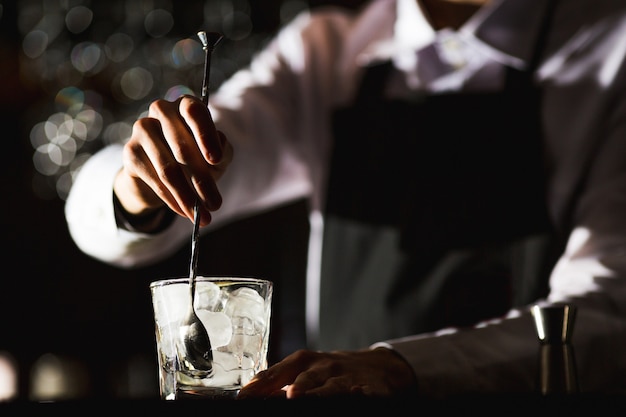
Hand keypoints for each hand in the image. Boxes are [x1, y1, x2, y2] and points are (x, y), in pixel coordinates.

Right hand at [113, 95, 232, 228]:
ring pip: (168, 169)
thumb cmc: (196, 159)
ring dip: (187, 197)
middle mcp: (162, 110)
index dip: (205, 136)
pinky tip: (184, 212)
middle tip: (216, 204)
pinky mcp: (130, 151)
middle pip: (183, 147)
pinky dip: (172, 200)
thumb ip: (222, 152)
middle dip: (202, 181)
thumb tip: (219, 153)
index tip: (215, 161)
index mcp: (186, 105)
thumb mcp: (215, 157)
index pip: (195, 112)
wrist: (161, 174)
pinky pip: (154, 180)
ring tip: (202, 217)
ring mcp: (142, 129)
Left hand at [237, 348, 417, 398]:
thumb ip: (277, 381)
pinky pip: (362, 392)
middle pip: (305, 378)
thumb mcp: (305, 369)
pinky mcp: (368, 388)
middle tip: (286, 397)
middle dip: (295, 388)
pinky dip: (358, 393)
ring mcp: (345, 378)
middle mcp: (323, 367)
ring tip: (302, 396)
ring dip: (319, 393)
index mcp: (302, 362)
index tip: (244, 398)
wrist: (376, 366)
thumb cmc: (330, 371)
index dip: (259, 386)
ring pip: (332, 388)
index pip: (276, 373)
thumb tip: (248, 394)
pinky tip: (357, 393)